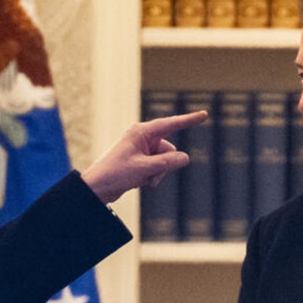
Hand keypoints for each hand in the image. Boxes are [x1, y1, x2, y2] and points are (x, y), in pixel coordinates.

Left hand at [81, 111, 206, 204]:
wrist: (97, 188)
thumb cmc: (115, 173)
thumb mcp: (144, 168)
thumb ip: (167, 162)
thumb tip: (185, 158)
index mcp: (141, 132)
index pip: (170, 124)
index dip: (189, 120)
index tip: (204, 114)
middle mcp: (143, 138)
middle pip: (169, 150)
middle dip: (164, 165)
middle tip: (149, 175)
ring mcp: (142, 150)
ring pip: (165, 161)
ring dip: (157, 174)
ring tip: (141, 180)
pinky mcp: (141, 162)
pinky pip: (157, 168)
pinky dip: (152, 177)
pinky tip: (138, 182)